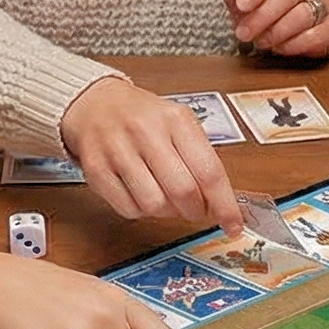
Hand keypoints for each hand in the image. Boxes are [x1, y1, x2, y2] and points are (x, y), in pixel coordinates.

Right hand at [59, 76, 242, 236]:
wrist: (96, 103)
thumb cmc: (144, 118)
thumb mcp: (179, 124)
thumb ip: (200, 160)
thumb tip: (219, 205)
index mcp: (176, 120)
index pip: (209, 171)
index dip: (224, 205)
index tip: (233, 224)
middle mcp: (146, 132)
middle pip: (183, 192)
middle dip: (194, 211)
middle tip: (195, 210)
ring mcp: (118, 150)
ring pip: (154, 205)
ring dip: (166, 213)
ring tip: (165, 198)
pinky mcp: (96, 169)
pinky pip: (128, 209)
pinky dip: (141, 212)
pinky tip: (141, 194)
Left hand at [225, 0, 328, 56]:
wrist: (281, 27)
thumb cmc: (260, 4)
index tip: (241, 4)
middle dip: (263, 15)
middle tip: (244, 32)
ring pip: (304, 15)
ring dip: (277, 32)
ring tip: (260, 41)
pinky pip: (318, 35)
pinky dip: (295, 44)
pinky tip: (279, 48)